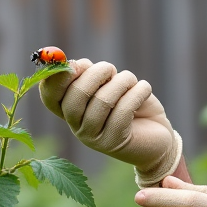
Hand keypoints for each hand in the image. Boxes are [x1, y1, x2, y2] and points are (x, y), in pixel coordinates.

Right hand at [39, 59, 181, 186]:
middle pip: (76, 95)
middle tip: (110, 69)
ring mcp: (93, 138)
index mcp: (68, 110)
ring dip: (122, 81)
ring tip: (132, 81)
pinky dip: (137, 92)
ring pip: (103, 100)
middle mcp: (76, 126)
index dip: (57, 76)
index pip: (48, 95)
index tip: (76, 63)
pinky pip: (123, 110)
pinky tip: (144, 89)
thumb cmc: (130, 105)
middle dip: (96, 74)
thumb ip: (89, 75)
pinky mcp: (114, 143)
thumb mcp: (108, 85)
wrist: (158, 137)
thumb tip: (72, 63)